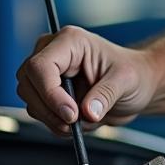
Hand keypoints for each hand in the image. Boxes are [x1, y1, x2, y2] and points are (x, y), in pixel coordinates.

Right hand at [15, 25, 158, 135]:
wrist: (137, 86)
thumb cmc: (134, 73)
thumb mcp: (126, 81)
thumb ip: (106, 94)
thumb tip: (88, 112)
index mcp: (70, 41)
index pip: (40, 66)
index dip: (50, 94)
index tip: (71, 114)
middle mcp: (53, 54)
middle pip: (28, 85)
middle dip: (50, 110)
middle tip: (76, 123)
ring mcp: (48, 74)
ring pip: (31, 102)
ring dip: (55, 119)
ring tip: (85, 119)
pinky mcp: (48, 92)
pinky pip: (39, 113)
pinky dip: (57, 124)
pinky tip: (80, 121)